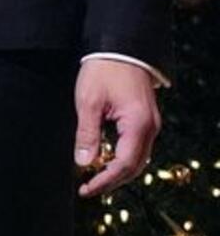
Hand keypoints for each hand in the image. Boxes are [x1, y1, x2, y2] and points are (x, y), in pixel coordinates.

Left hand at [76, 57, 160, 196]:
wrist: (120, 46)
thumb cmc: (103, 70)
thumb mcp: (88, 102)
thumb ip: (87, 134)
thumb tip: (84, 162)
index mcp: (138, 124)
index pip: (123, 164)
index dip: (105, 180)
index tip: (86, 189)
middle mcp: (150, 127)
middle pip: (134, 166)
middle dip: (112, 180)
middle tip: (88, 188)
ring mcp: (150, 123)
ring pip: (137, 158)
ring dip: (117, 170)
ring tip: (94, 178)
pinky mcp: (145, 119)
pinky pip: (136, 146)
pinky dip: (121, 157)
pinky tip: (104, 159)